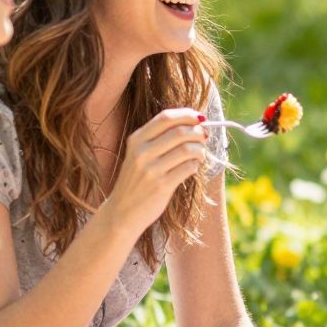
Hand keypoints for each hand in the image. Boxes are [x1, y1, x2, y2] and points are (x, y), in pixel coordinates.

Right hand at [98, 108, 211, 241]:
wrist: (122, 211)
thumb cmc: (137, 180)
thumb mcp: (138, 154)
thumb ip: (159, 138)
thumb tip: (195, 122)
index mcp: (136, 139)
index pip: (166, 117)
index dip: (187, 114)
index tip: (199, 117)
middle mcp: (142, 152)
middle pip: (180, 132)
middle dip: (198, 133)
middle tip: (204, 138)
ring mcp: (151, 170)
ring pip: (188, 149)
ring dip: (200, 150)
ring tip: (199, 155)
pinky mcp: (162, 186)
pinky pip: (188, 168)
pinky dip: (195, 166)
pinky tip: (191, 168)